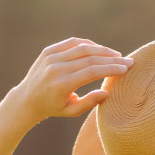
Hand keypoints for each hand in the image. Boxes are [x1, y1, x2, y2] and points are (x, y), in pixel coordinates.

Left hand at [0, 38, 133, 154]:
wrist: (26, 99)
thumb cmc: (52, 108)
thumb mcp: (71, 111)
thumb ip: (89, 102)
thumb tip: (107, 92)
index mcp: (62, 84)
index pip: (92, 71)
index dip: (111, 68)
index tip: (125, 69)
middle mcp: (56, 68)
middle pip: (90, 58)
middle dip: (111, 59)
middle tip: (128, 61)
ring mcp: (51, 57)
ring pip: (82, 48)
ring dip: (102, 50)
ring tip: (116, 55)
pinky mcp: (48, 51)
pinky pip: (72, 43)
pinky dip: (88, 45)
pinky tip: (100, 50)